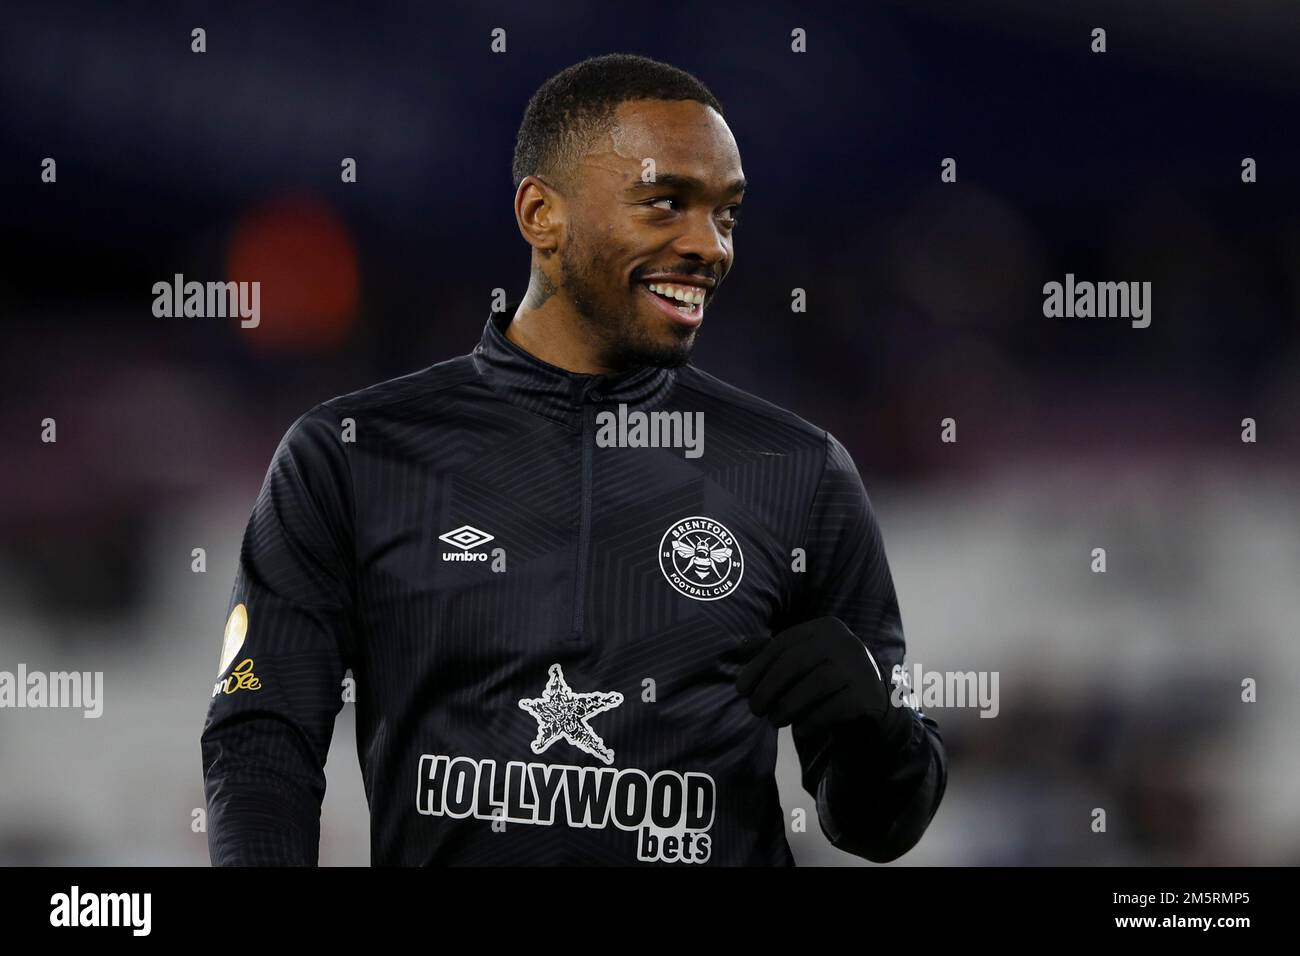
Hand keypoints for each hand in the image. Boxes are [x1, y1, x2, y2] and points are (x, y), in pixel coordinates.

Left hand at [734, 617, 909, 747]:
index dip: (757, 667)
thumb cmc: (825, 680)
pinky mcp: (870, 695)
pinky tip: (800, 729)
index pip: (783, 643)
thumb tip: (741, 648)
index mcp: (825, 628)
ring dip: (787, 706)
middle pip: (796, 662)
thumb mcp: (802, 661)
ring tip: (774, 721)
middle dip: (769, 688)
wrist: (871, 704)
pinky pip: (835, 708)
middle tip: (755, 710)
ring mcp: (861, 667)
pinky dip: (812, 720)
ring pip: (815, 684)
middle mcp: (846, 641)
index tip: (741, 690)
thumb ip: (773, 652)